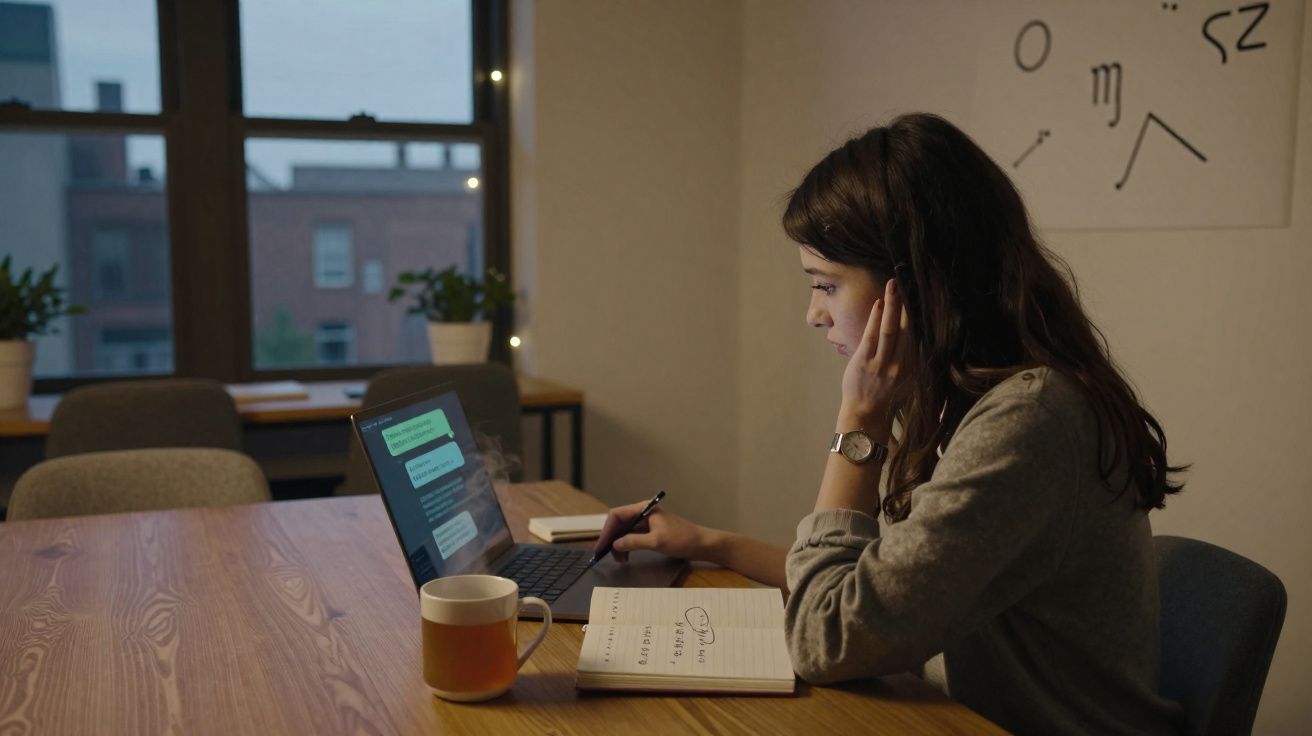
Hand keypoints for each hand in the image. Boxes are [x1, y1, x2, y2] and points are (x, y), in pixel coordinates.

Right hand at [593, 501, 712, 562]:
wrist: (702, 544)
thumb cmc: (682, 539)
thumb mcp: (656, 541)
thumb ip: (634, 541)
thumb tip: (615, 544)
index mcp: (644, 509)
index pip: (617, 515)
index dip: (607, 530)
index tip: (601, 546)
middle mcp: (643, 513)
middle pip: (619, 523)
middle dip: (611, 539)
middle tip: (605, 555)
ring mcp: (647, 523)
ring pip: (625, 531)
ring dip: (619, 544)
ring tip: (619, 560)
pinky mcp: (651, 532)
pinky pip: (633, 537)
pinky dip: (627, 546)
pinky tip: (626, 557)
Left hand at [840, 277, 912, 437]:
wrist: (866, 418)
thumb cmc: (885, 400)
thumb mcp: (907, 382)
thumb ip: (911, 361)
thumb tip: (918, 341)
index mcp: (912, 367)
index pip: (917, 335)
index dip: (917, 314)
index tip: (919, 296)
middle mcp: (901, 364)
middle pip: (906, 328)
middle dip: (906, 304)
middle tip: (906, 282)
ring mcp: (882, 363)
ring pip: (890, 328)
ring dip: (892, 305)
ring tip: (893, 285)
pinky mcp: (865, 362)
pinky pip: (872, 336)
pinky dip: (875, 317)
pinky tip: (878, 303)